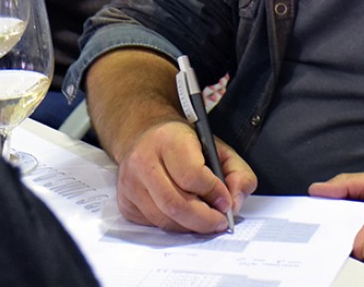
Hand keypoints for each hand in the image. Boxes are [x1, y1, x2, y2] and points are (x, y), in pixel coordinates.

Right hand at [115, 118, 256, 233]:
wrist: (145, 135)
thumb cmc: (183, 143)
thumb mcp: (218, 147)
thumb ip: (237, 172)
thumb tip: (235, 202)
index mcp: (168, 140)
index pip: (191, 175)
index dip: (213, 193)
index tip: (226, 202)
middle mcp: (143, 161)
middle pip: (176, 204)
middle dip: (204, 219)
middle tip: (220, 221)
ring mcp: (130, 183)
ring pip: (165, 219)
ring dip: (191, 226)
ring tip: (206, 221)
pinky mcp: (125, 202)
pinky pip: (154, 225)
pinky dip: (175, 226)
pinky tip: (185, 217)